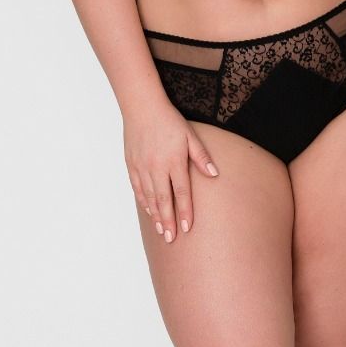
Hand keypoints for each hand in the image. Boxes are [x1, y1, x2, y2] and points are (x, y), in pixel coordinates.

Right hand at [124, 97, 219, 242]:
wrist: (142, 107)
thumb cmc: (169, 121)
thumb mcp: (190, 135)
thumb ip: (202, 156)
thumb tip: (214, 174)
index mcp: (174, 161)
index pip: (181, 192)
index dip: (184, 211)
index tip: (187, 228)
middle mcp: (157, 167)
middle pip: (163, 200)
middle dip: (168, 221)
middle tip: (171, 239)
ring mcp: (142, 167)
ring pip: (149, 197)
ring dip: (155, 216)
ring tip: (160, 231)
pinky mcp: (131, 165)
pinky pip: (137, 188)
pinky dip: (144, 202)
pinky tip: (149, 212)